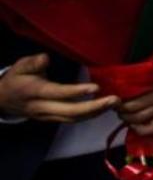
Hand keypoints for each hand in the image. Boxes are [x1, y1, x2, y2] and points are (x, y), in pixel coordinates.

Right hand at [0, 54, 118, 122]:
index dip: (76, 92)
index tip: (96, 87)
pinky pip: (72, 120)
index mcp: (35, 92)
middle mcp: (42, 107)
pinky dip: (88, 116)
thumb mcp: (20, 66)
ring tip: (114, 104)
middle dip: (93, 107)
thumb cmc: (16, 78)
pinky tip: (103, 108)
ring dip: (95, 113)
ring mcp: (47, 116)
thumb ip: (33, 63)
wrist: (2, 99)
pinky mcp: (52, 119)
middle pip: (69, 112)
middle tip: (114, 100)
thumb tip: (45, 59)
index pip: (58, 93)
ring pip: (73, 119)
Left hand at [117, 56, 152, 135]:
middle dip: (121, 109)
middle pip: (134, 110)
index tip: (114, 96)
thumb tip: (118, 78)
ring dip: (127, 118)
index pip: (134, 100)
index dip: (120, 100)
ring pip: (140, 119)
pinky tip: (132, 124)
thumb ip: (138, 71)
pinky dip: (140, 130)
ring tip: (121, 111)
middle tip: (115, 104)